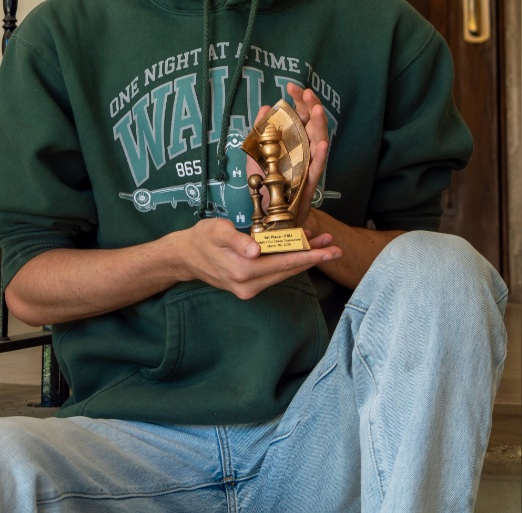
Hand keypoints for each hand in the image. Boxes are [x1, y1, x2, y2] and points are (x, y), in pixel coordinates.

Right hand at [173, 216, 339, 300]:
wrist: (186, 257)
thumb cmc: (202, 238)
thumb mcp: (217, 231)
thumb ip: (238, 240)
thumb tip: (256, 251)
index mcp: (243, 271)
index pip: (284, 263)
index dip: (309, 255)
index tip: (329, 250)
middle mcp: (248, 285)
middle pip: (289, 271)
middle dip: (313, 258)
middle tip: (336, 248)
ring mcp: (249, 290)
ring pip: (284, 273)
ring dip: (304, 260)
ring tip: (324, 246)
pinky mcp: (249, 288)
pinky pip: (275, 274)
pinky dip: (289, 262)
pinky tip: (300, 250)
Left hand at [248, 83, 332, 232]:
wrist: (271, 213)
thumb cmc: (267, 183)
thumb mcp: (257, 154)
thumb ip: (260, 131)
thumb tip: (264, 106)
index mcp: (294, 140)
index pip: (300, 115)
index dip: (298, 100)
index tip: (291, 87)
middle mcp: (305, 150)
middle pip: (312, 124)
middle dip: (311, 106)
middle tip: (306, 93)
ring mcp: (309, 165)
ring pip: (319, 142)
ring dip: (319, 125)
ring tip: (317, 110)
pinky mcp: (309, 182)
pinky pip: (317, 169)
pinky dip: (320, 156)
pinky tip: (321, 144)